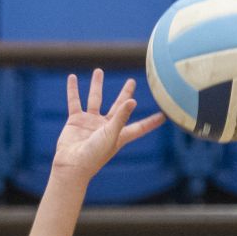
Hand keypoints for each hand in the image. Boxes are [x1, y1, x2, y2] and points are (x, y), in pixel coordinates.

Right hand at [49, 70, 164, 182]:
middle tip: (131, 81)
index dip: (151, 122)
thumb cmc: (94, 155)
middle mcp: (107, 126)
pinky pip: (75, 101)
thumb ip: (121, 117)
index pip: (140, 126)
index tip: (164, 115)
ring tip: (99, 71)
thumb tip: (132, 100)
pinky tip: (72, 78)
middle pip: (119, 106)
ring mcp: (91, 122)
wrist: (72, 164)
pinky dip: (73, 90)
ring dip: (96, 85)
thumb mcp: (110, 134)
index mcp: (119, 134)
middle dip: (125, 94)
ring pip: (95, 99)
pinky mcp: (76, 121)